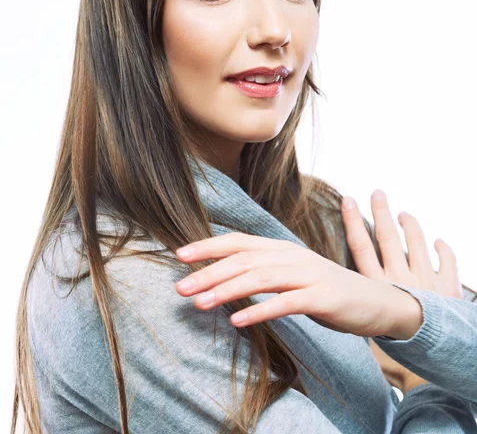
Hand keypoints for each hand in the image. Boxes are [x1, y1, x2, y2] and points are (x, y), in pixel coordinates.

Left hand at [174, 232, 419, 337]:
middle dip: (209, 272)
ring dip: (227, 290)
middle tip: (180, 288)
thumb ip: (263, 269)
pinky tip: (239, 321)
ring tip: (200, 303)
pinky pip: (286, 303)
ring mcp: (308, 275)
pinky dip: (260, 311)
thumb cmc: (326, 289)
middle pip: (244, 260)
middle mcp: (292, 256)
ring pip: (260, 277)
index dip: (208, 246)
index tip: (179, 256)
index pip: (239, 242)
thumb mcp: (292, 274)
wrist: (375, 301)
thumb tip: (224, 276)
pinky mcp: (322, 297)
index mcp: (282, 248)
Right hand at [342, 189, 463, 392]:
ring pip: (417, 244)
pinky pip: (449, 263)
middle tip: (377, 193)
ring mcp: (425, 281)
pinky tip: (439, 240)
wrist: (435, 354)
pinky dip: (444, 250)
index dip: (352, 221)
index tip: (348, 200)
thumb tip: (328, 287)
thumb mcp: (365, 324)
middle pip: (388, 238)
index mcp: (377, 286)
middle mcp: (400, 279)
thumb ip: (353, 302)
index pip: (360, 247)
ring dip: (410, 225)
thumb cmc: (397, 344)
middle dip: (381, 212)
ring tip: (404, 214)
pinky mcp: (448, 289)